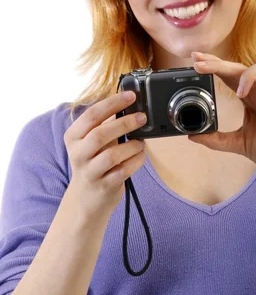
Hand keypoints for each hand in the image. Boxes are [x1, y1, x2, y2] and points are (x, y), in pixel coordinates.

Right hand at [64, 91, 147, 220]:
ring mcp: (90, 171)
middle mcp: (78, 154)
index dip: (112, 103)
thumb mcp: (93, 141)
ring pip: (112, 155)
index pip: (92, 115)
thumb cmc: (94, 162)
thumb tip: (129, 102)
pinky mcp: (104, 186)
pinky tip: (140, 156)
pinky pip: (123, 171)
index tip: (131, 96)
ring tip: (140, 142)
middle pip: (100, 134)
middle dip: (125, 123)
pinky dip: (136, 161)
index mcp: (74, 136)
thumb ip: (106, 124)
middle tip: (142, 117)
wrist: (87, 198)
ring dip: (132, 145)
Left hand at [188, 52, 255, 186]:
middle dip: (220, 64)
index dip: (213, 65)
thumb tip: (192, 136)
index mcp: (249, 98)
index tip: (194, 59)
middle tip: (200, 64)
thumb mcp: (239, 144)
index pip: (229, 75)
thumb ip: (217, 139)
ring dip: (249, 75)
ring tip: (239, 93)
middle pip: (241, 67)